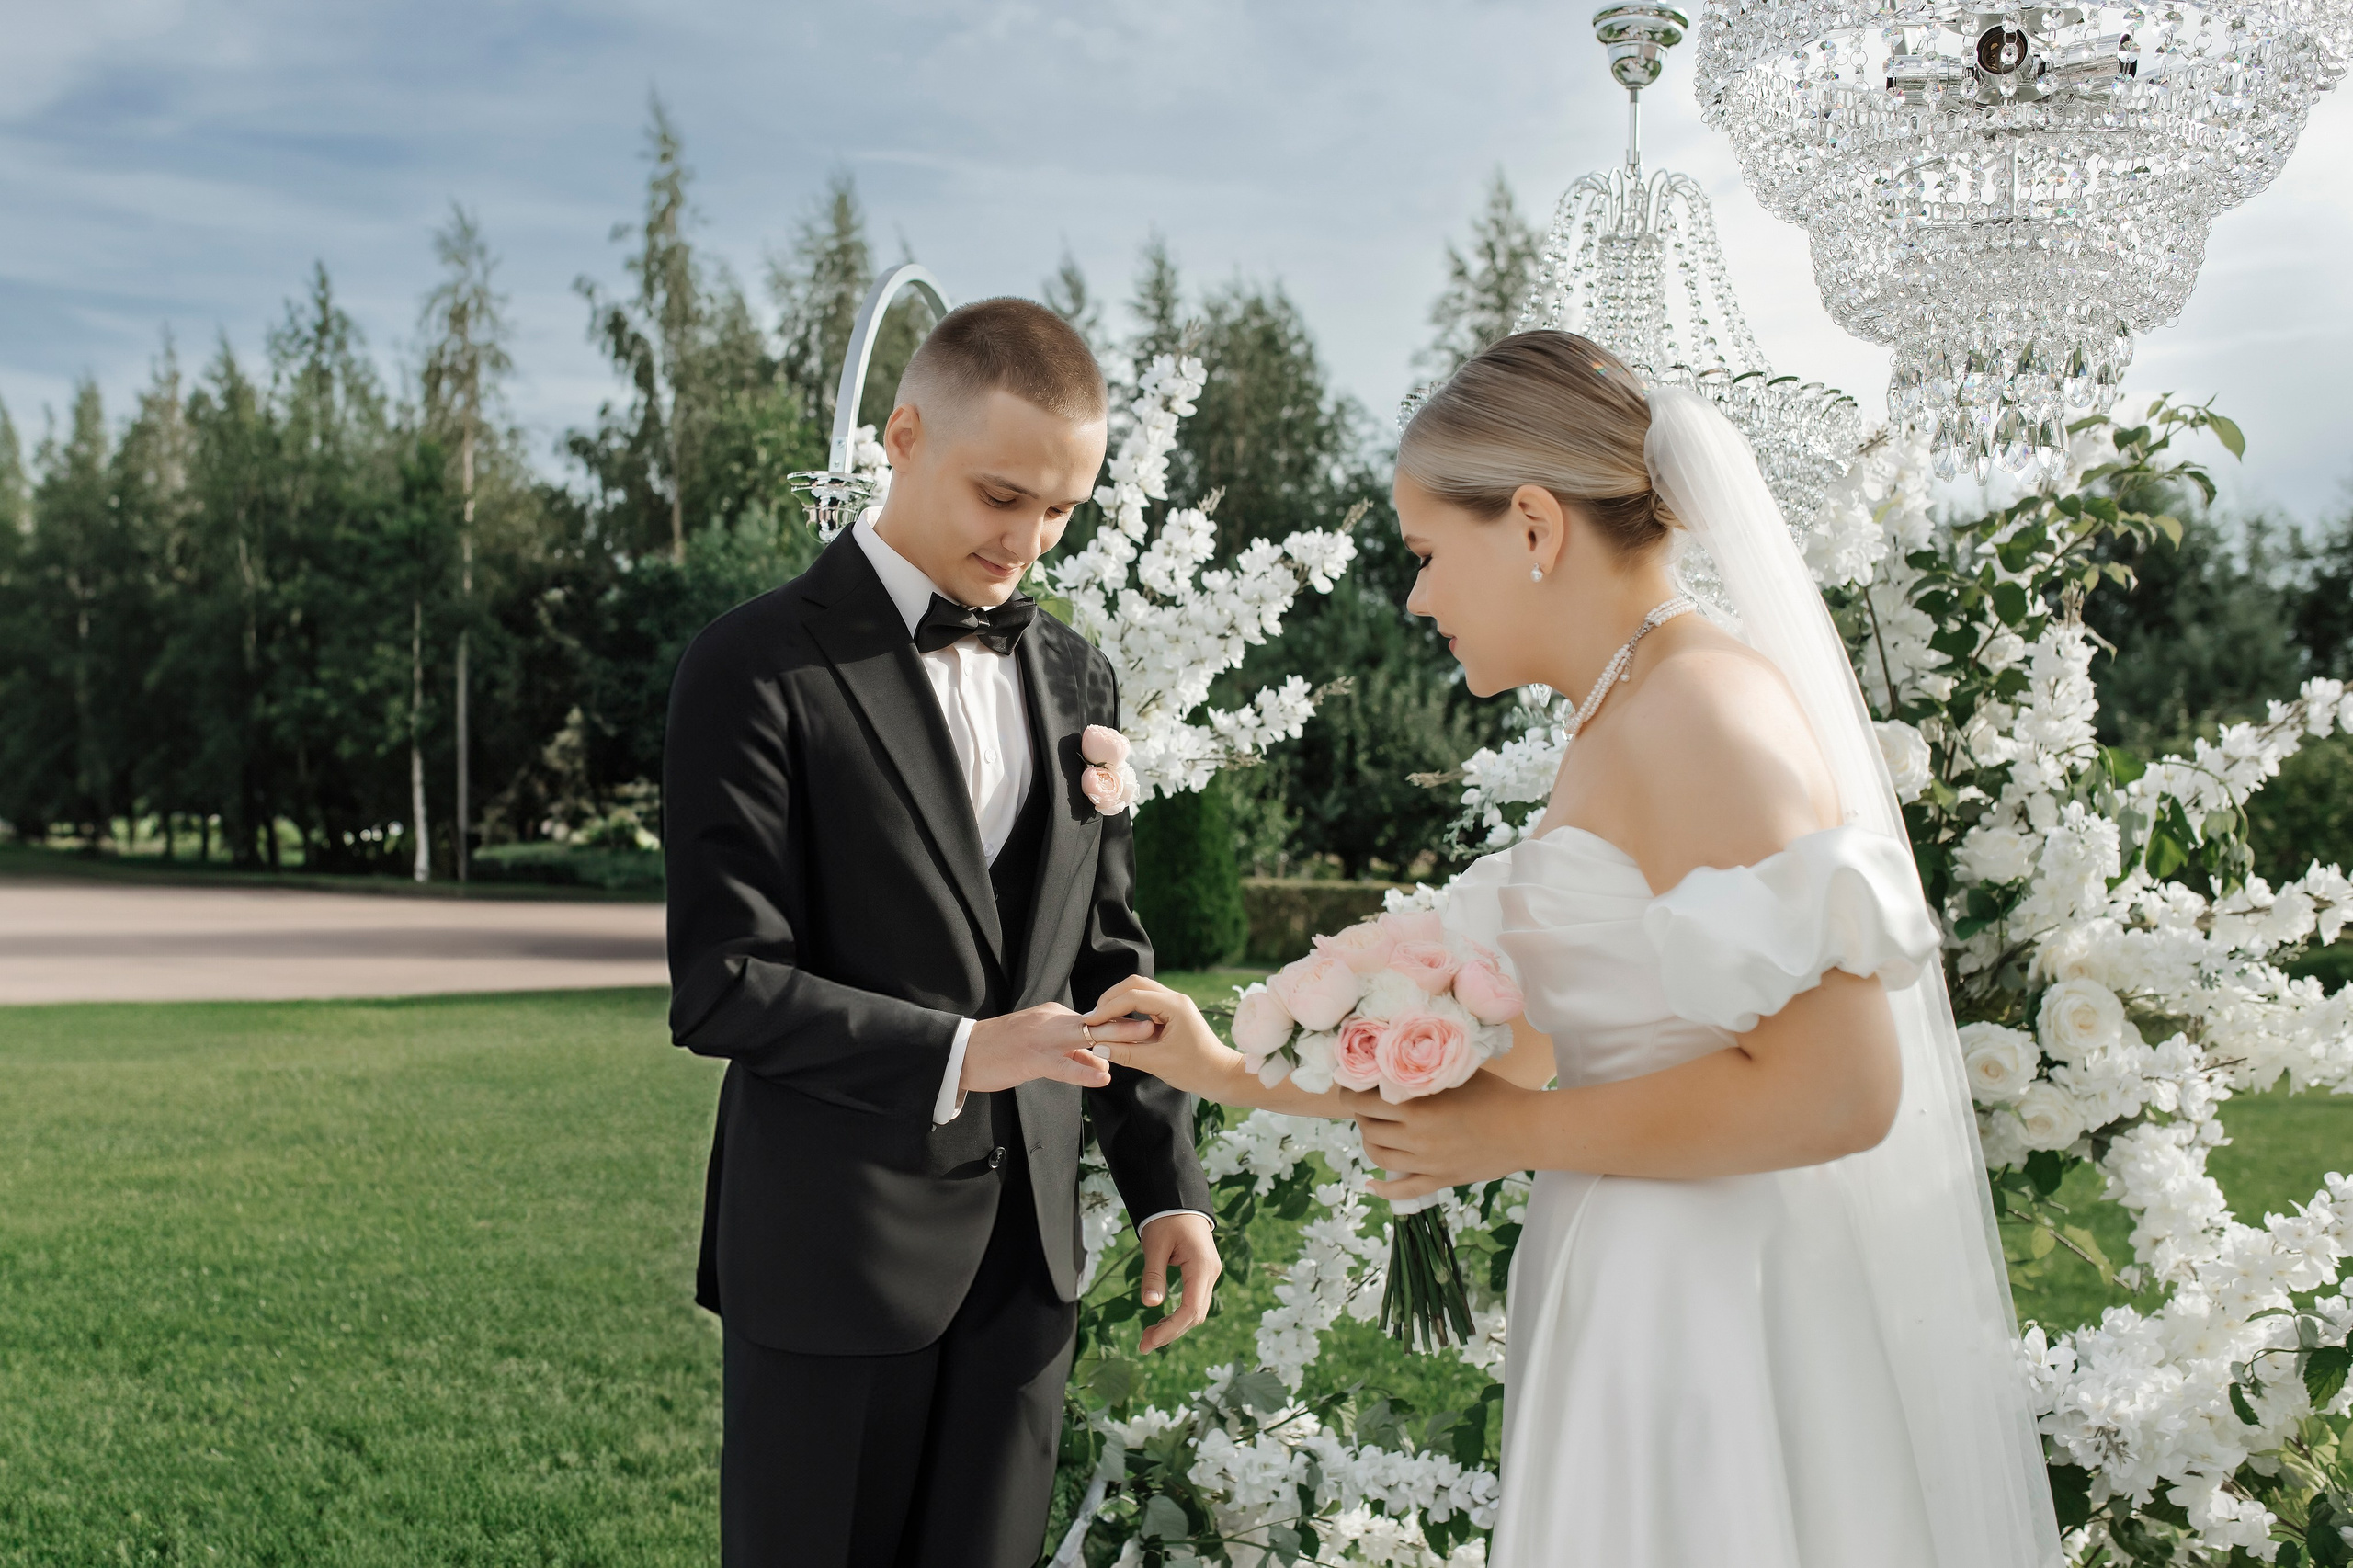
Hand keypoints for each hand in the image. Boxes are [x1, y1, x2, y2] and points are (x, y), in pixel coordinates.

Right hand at [961, 1003, 1156, 1094]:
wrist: (964, 1053)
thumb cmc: (1001, 1051)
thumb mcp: (1040, 1046)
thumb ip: (1071, 1052)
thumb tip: (1100, 1061)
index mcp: (1053, 1015)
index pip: (1094, 1018)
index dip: (1121, 1024)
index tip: (1146, 1024)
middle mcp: (1051, 1020)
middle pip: (1097, 1021)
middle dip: (1127, 1023)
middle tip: (1155, 1025)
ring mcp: (1042, 1039)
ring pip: (1086, 1037)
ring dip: (1117, 1039)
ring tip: (1144, 1040)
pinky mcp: (1032, 1059)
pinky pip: (1063, 1065)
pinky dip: (1085, 1070)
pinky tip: (1103, 1076)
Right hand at [1082, 977, 1244, 1098]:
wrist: (1221, 1075)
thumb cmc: (1195, 1070)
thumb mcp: (1157, 1063)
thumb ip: (1126, 1052)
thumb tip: (1098, 1045)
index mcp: (1174, 1006)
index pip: (1133, 997)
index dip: (1108, 1008)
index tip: (1091, 1022)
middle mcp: (1175, 999)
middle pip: (1135, 985)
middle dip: (1112, 998)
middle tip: (1094, 1017)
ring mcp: (1175, 1005)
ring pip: (1140, 992)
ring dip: (1120, 1003)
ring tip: (1103, 1021)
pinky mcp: (1173, 1014)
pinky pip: (1146, 1005)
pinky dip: (1129, 1011)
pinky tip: (1118, 1025)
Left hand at [1136, 1212, 1220, 1353]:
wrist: (1180, 1199)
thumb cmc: (1166, 1218)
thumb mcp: (1155, 1245)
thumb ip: (1153, 1275)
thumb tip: (1150, 1304)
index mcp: (1201, 1267)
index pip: (1190, 1310)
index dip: (1170, 1330)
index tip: (1149, 1342)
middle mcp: (1211, 1273)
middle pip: (1195, 1315)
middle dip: (1170, 1333)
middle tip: (1143, 1345)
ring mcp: (1209, 1273)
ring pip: (1196, 1311)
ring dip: (1174, 1326)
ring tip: (1148, 1336)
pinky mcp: (1203, 1273)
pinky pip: (1194, 1301)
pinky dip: (1179, 1315)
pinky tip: (1162, 1321)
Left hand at [1351, 1071, 1537, 1200]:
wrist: (1526, 1130)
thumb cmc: (1495, 1095)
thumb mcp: (1455, 1073)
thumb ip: (1425, 1071)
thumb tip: (1399, 1061)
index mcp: (1416, 1107)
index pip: (1364, 1102)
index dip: (1351, 1094)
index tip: (1350, 1088)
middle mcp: (1415, 1137)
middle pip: (1368, 1129)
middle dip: (1360, 1116)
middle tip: (1365, 1106)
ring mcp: (1426, 1163)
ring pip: (1379, 1157)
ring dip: (1370, 1142)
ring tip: (1374, 1131)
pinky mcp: (1440, 1180)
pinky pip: (1402, 1190)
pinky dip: (1382, 1190)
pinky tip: (1371, 1185)